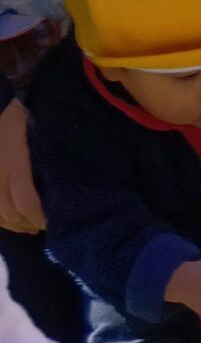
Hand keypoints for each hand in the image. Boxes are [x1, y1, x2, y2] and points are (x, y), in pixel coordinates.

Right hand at [0, 99, 43, 232]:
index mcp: (14, 165)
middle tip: (40, 226)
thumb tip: (52, 181)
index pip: (27, 205)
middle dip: (27, 224)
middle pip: (11, 215)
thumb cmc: (11, 116)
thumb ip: (39, 160)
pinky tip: (6, 217)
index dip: (39, 219)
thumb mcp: (32, 135)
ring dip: (11, 224)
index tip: (51, 222)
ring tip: (24, 225)